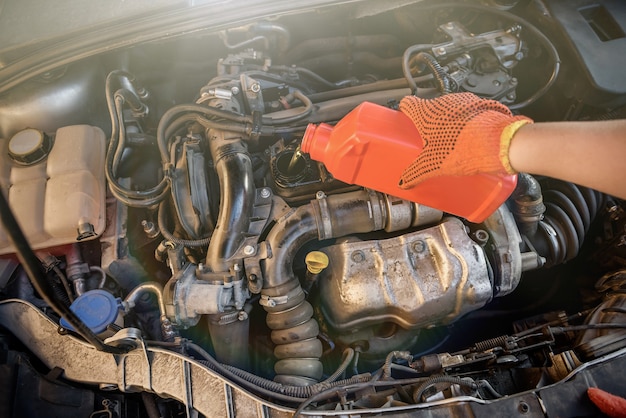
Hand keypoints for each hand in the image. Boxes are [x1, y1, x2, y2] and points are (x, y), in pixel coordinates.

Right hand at [398, 92, 531, 188]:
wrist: (498, 142)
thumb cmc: (463, 148)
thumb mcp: (433, 165)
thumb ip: (415, 173)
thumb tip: (405, 181)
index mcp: (426, 112)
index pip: (408, 103)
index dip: (405, 111)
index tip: (406, 119)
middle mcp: (443, 102)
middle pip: (430, 108)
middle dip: (429, 123)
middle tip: (430, 140)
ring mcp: (463, 101)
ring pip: (450, 110)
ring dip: (449, 122)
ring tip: (452, 142)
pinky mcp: (481, 105)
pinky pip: (468, 112)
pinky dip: (466, 122)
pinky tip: (470, 138)